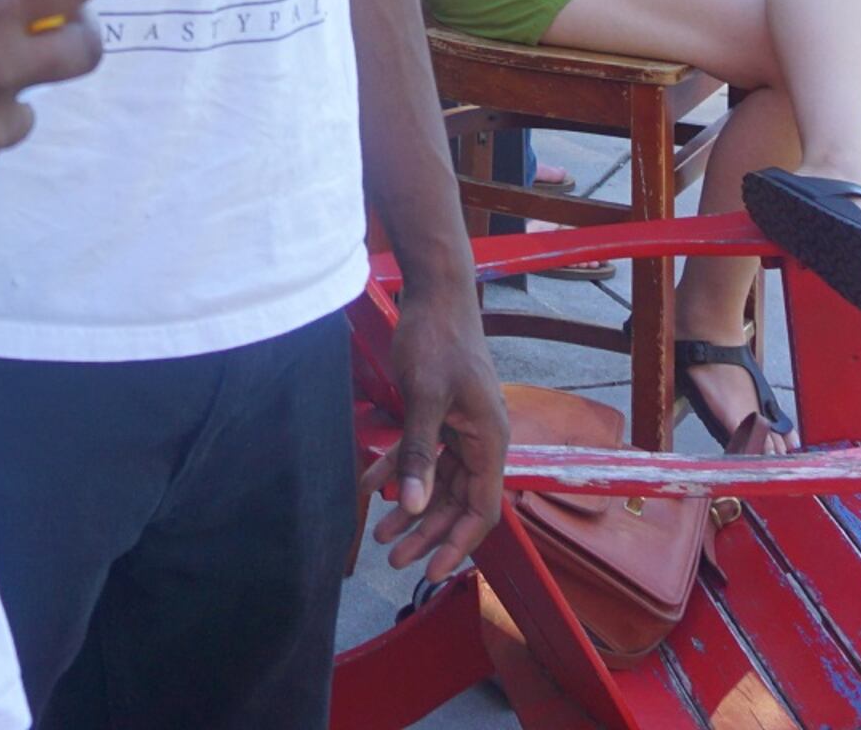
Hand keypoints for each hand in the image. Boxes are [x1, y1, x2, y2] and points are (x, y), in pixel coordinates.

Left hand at [369, 278, 508, 580]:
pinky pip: (421, 454)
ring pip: (437, 482)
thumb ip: (419, 453)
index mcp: (489, 441)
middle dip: (426, 532)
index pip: (482, 508)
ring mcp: (460, 428)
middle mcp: (480, 440)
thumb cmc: (438, 339)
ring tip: (380, 535)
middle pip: (456, 501)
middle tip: (392, 556)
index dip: (459, 542)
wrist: (434, 292)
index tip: (433, 569)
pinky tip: (370, 485)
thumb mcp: (424, 398)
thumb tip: (416, 506)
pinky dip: (399, 470)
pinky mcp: (440, 414)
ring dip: (411, 507)